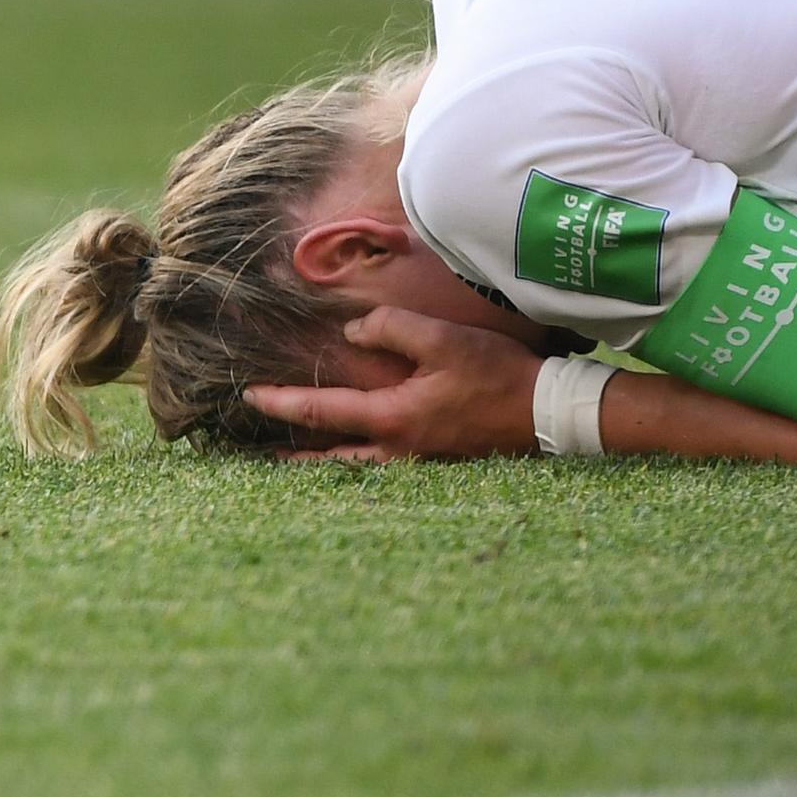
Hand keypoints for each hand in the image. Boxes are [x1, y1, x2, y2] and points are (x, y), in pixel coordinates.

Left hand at [243, 306, 543, 461]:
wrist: (548, 414)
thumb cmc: (498, 375)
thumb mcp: (443, 339)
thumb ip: (392, 329)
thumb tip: (353, 332)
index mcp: (392, 419)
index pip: (319, 412)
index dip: (280, 403)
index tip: (249, 396)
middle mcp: (396, 450)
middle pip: (327, 458)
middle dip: (290, 456)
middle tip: (258, 453)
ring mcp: (416, 462)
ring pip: (353, 467)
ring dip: (320, 462)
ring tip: (294, 459)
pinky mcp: (435, 462)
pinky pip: (379, 466)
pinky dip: (353, 460)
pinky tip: (352, 450)